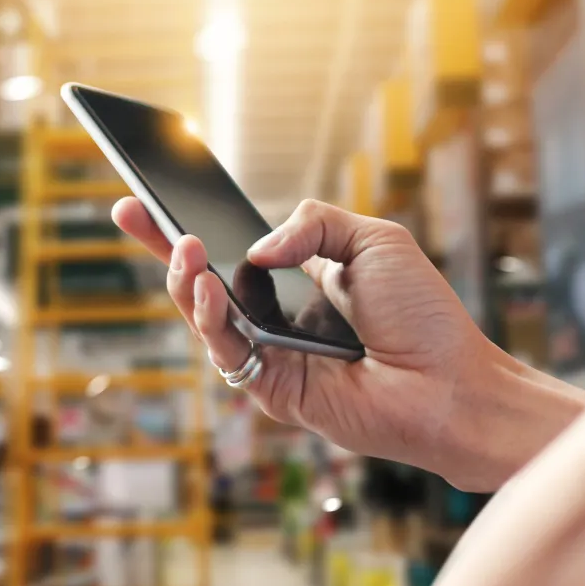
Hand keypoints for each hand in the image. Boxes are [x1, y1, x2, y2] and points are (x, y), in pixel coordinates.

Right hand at [112, 197, 584, 490]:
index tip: (153, 196)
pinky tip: (210, 287)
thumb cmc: (424, 316)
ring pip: (205, 317)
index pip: (232, 248)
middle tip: (133, 212)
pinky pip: (227, 351)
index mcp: (298, 279)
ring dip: (186, 280)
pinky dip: (212, 318)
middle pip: (203, 281)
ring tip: (185, 247)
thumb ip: (315, 224)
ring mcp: (270, 354)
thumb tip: (256, 247)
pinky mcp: (271, 389)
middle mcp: (277, 317)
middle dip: (163, 247)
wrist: (451, 382)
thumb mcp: (374, 240)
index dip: (191, 226)